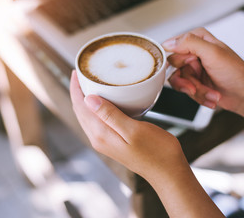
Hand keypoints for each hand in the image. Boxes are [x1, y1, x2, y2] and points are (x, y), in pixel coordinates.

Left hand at [70, 71, 188, 181]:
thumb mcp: (133, 130)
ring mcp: (105, 141)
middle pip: (81, 111)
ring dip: (86, 99)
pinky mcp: (113, 141)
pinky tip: (106, 100)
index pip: (80, 107)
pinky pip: (99, 120)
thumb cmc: (156, 152)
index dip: (76, 88)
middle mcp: (99, 138)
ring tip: (91, 83)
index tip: (76, 72)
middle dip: (79, 91)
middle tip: (82, 73)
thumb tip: (89, 99)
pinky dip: (98, 107)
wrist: (167, 171)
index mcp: (101, 134)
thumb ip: (110, 115)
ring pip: (89, 116)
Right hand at [162, 27, 243, 112]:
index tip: (186, 68)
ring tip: (210, 92)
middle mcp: (194, 53)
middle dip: (187, 80)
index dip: (178, 61)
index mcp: (198, 40)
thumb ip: (189, 43)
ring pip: (179, 82)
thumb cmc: (237, 73)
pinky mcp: (195, 82)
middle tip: (196, 85)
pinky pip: (186, 91)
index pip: (173, 47)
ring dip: (196, 91)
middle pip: (174, 67)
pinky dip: (199, 96)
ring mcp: (194, 69)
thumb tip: (168, 43)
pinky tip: (212, 95)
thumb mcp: (212, 53)